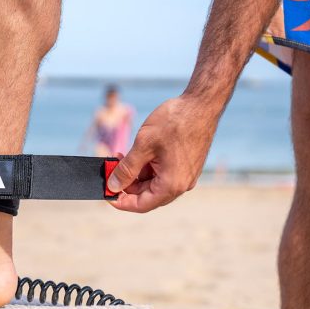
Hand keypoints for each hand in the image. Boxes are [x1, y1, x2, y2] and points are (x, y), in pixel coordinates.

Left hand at [107, 95, 220, 212]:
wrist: (202, 103)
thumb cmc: (175, 121)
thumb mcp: (143, 145)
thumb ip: (126, 169)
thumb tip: (113, 185)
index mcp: (172, 184)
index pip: (141, 205)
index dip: (121, 202)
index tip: (107, 193)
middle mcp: (181, 185)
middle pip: (147, 195)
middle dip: (127, 184)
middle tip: (112, 168)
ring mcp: (185, 176)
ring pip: (154, 184)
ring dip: (136, 174)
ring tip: (124, 155)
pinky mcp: (186, 166)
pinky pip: (163, 174)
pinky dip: (148, 167)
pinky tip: (140, 153)